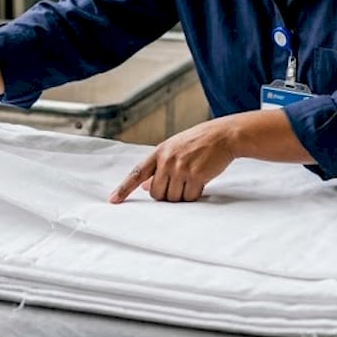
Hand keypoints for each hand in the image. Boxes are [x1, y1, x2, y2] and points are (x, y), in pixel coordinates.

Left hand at [109, 119, 236, 202]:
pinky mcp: (196, 175)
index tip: (113, 200)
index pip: (136, 173)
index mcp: (159, 152)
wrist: (223, 136)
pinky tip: (200, 181)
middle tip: (179, 185)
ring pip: (173, 198)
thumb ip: (158, 166)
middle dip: (166, 195)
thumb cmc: (199, 142)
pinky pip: (189, 197)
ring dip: (182, 196)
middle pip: (156, 193)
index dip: (124, 188)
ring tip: (191, 180)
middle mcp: (167, 160)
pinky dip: (194, 194)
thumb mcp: (174, 148)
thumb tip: (144, 186)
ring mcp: (181, 168)